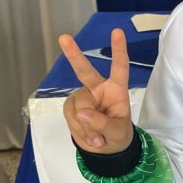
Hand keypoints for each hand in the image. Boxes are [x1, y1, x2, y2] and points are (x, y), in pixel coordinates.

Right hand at [58, 28, 133, 153]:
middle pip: (84, 71)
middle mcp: (98, 88)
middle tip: (64, 38)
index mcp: (116, 89)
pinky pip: (70, 116)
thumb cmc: (118, 135)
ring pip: (78, 106)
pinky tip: (88, 136)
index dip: (118, 50)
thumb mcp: (117, 133)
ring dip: (86, 127)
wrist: (106, 150)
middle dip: (73, 55)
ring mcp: (83, 97)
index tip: (117, 32)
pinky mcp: (71, 107)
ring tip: (97, 138)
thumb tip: (83, 113)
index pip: (119, 67)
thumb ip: (103, 123)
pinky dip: (78, 129)